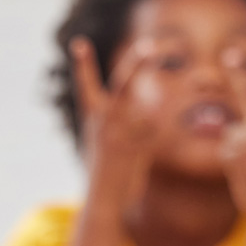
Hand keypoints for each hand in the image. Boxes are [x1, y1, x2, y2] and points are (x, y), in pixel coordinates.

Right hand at [70, 35, 160, 206]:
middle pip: (121, 87)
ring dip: (156, 93)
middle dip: (135, 66)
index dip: (83, 65)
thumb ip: (127, 120)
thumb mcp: (106, 141)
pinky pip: (154, 130)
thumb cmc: (105, 171)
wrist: (103, 202)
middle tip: (148, 47)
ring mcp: (120, 136)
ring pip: (143, 106)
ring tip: (165, 70)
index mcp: (92, 119)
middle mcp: (104, 123)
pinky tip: (160, 124)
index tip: (79, 43)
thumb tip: (153, 101)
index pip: (85, 86)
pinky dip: (159, 126)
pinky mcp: (135, 150)